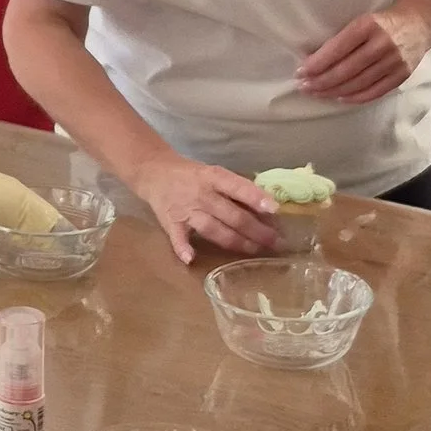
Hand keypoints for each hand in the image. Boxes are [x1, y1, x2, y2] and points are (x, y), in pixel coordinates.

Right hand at [137, 152, 277, 267]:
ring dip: (235, 241)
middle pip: (232, 215)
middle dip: (257, 230)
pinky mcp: (171, 223)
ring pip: (213, 229)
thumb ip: (236, 190)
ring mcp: (186, 210)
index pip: (237, 187)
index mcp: (214, 177)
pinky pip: (177, 237)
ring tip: (255, 251)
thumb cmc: (193, 175)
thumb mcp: (215, 174)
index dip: (256, 198)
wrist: (154, 171)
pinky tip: (191, 259)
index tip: (275, 210)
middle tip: (277, 242)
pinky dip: (182, 248)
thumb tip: (267, 210)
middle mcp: (201, 194)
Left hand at [296, 0, 430, 104]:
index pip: (338, 48)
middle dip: (321, 81)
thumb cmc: (382, 22)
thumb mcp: (363, 21)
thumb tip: (312, 61)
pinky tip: (339, 98)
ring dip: (334, 91)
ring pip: (359, 83)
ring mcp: (395, 61)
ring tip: (317, 93)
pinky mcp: (403, 74)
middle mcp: (383, 43)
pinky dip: (355, 97)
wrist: (419, 23)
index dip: (317, 63)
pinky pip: (375, 91)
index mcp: (369, 25)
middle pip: (346, 69)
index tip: (301, 72)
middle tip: (304, 87)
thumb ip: (342, 39)